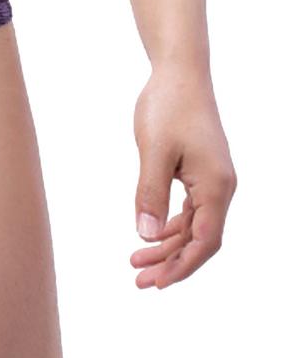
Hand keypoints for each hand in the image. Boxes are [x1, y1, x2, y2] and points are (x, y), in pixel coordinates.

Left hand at [129, 65, 235, 288]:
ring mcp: (212, 180)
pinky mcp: (200, 172)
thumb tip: (145, 235)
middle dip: (171, 262)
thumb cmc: (168, 106)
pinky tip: (150, 234)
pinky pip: (189, 209)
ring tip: (136, 262)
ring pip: (193, 225)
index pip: (205, 240)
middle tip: (138, 280)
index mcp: (216, 185)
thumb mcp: (153, 151)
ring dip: (167, 245)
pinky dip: (170, 224)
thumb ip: (149, 193)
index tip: (158, 283)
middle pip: (200, 239)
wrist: (179, 74)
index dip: (182, 265)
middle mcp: (220, 187)